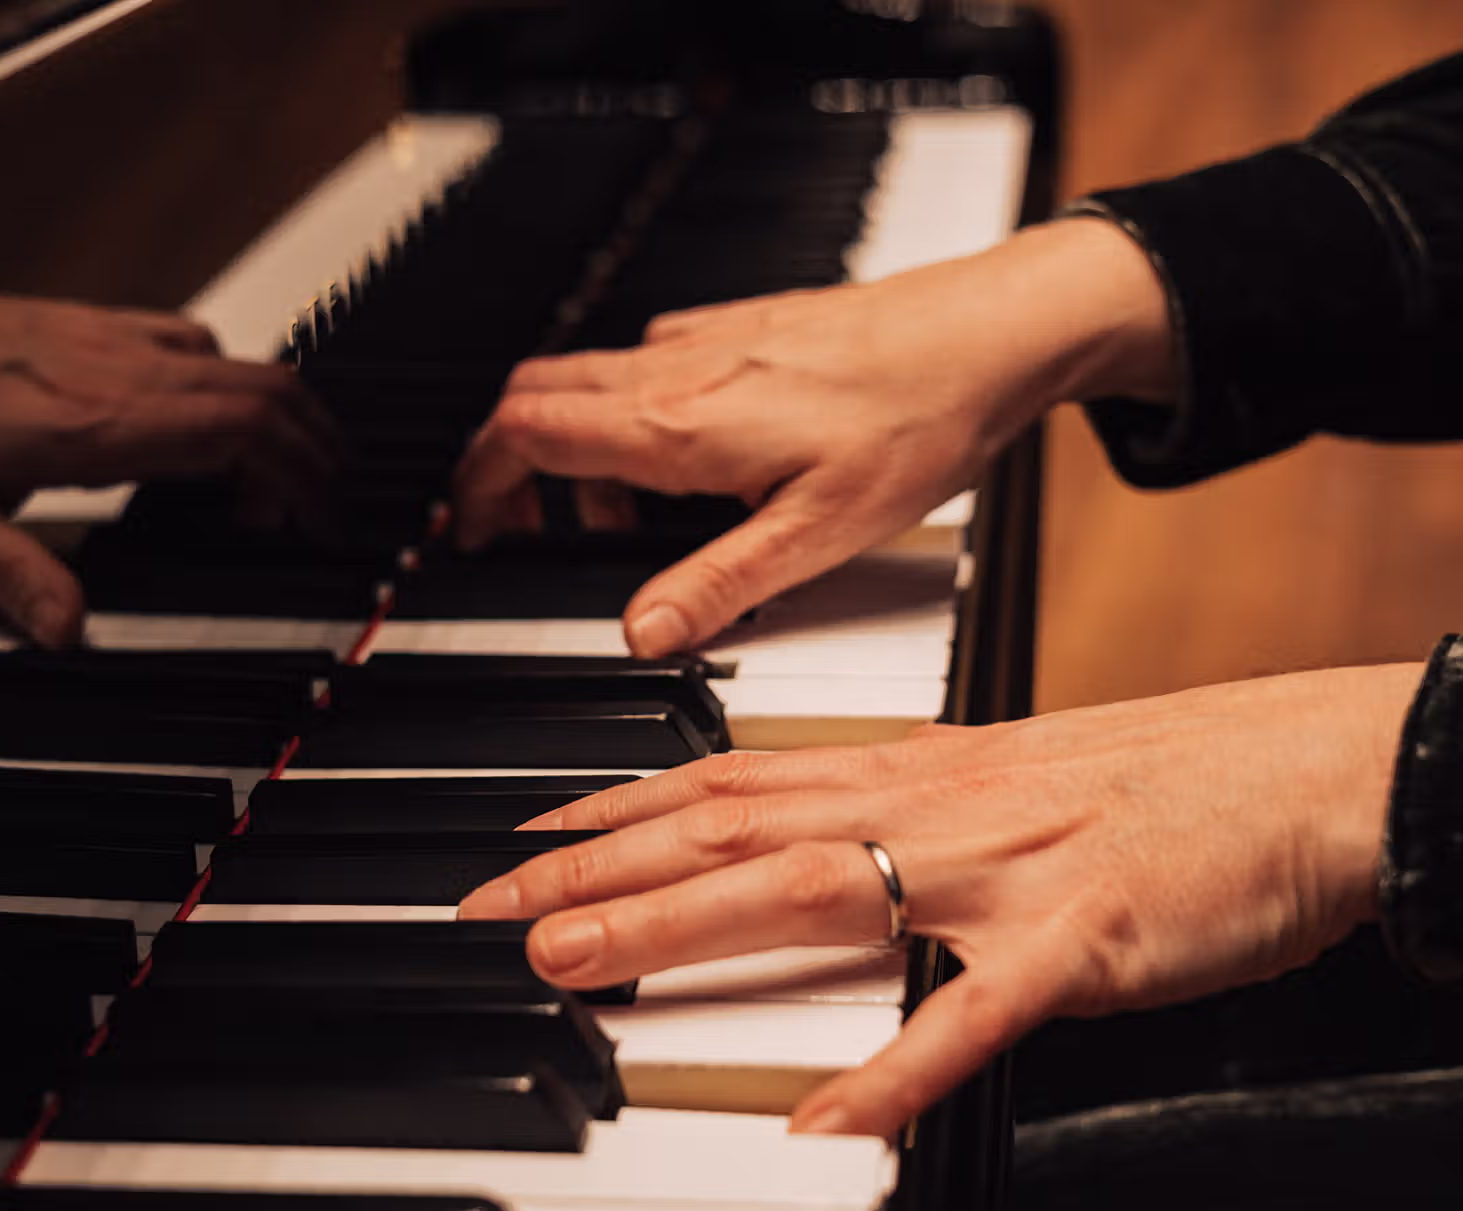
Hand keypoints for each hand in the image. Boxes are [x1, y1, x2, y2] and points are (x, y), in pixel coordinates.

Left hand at [0, 94, 339, 645]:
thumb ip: (12, 574)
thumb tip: (72, 633)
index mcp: (88, 421)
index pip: (240, 432)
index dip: (300, 477)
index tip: (319, 522)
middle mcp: (112, 368)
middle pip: (267, 391)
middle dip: (319, 450)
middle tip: (327, 509)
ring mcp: (107, 338)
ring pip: (243, 363)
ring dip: (285, 418)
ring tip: (279, 484)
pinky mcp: (93, 325)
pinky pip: (199, 347)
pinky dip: (238, 391)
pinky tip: (213, 429)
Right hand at [452, 217, 1173, 656]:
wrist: (989, 332)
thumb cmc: (920, 422)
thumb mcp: (819, 536)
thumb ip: (718, 586)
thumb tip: (640, 634)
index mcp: (678, 424)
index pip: (526, 435)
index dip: (480, 485)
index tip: (473, 532)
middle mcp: (677, 368)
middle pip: (536, 396)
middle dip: (505, 462)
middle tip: (513, 527)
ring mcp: (706, 338)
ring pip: (590, 379)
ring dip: (575, 446)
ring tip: (620, 521)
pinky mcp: (740, 325)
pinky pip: (648, 363)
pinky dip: (629, 414)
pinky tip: (687, 463)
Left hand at [459, 663, 1424, 1135]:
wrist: (1314, 768)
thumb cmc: (1175, 778)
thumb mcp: (1023, 772)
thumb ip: (924, 797)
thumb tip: (842, 813)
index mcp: (924, 770)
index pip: (735, 780)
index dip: (620, 806)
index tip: (530, 833)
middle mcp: (940, 806)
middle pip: (735, 828)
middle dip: (600, 868)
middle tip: (491, 905)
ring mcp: (1005, 872)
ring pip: (816, 891)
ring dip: (683, 927)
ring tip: (577, 965)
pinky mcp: (1083, 941)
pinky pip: (977, 1015)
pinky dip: (897, 1066)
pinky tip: (824, 1119)